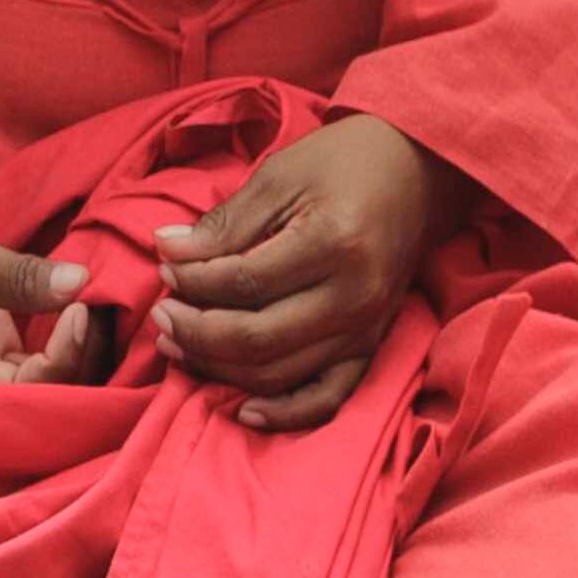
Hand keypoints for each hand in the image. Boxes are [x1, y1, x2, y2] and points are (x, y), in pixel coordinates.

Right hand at [0, 198, 109, 387]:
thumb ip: (18, 276)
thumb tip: (80, 283)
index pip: (28, 387)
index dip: (66, 355)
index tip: (80, 306)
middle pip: (51, 394)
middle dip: (87, 357)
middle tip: (106, 305)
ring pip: (58, 382)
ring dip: (88, 351)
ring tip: (104, 305)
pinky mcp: (5, 357)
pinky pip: (52, 364)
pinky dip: (75, 341)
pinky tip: (90, 311)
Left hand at [152, 113, 468, 432]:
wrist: (418, 174)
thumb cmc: (344, 165)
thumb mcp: (279, 177)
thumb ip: (224, 224)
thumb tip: (166, 251)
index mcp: (333, 245)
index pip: (243, 282)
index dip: (193, 281)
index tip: (164, 267)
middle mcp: (356, 297)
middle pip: (257, 337)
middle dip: (195, 332)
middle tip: (159, 315)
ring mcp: (367, 328)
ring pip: (281, 372)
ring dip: (221, 367)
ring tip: (178, 344)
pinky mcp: (373, 345)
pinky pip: (329, 396)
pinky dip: (286, 412)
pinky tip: (244, 410)